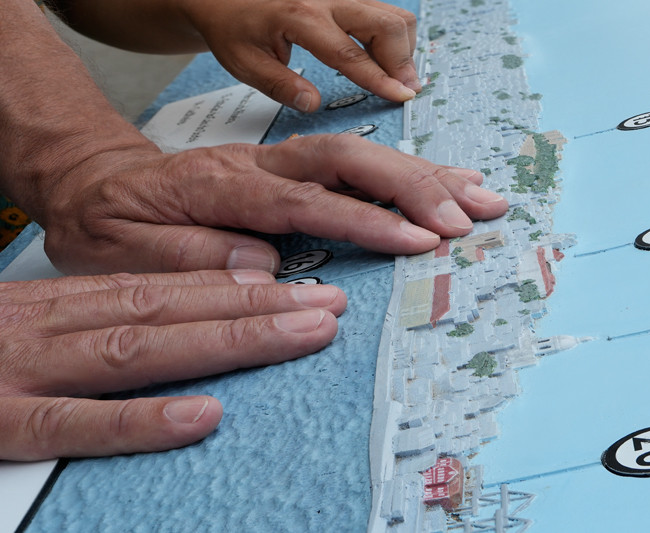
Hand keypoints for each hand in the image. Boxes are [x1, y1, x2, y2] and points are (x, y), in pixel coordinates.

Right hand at [0, 269, 346, 459]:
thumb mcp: (28, 325)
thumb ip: (96, 325)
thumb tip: (182, 333)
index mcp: (61, 304)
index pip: (163, 289)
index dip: (237, 287)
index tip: (298, 288)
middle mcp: (51, 327)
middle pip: (170, 311)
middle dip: (256, 308)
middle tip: (327, 307)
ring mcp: (23, 372)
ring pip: (139, 351)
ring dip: (226, 340)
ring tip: (297, 334)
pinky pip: (73, 423)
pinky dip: (139, 420)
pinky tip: (201, 417)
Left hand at [41, 134, 507, 274]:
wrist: (92, 183)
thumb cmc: (107, 222)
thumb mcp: (122, 249)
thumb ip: (190, 255)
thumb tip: (262, 267)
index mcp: (219, 185)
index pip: (305, 199)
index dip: (365, 219)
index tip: (418, 241)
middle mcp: (258, 164)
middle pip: (346, 160)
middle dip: (413, 185)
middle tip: (469, 215)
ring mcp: (276, 161)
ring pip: (360, 156)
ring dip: (424, 175)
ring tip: (482, 196)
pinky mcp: (289, 168)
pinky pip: (355, 164)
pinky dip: (405, 174)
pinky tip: (444, 185)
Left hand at [186, 0, 420, 110]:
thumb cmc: (233, 27)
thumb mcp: (245, 63)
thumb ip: (280, 85)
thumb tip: (312, 104)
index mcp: (300, 15)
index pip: (351, 54)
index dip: (380, 79)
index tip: (401, 97)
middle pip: (387, 25)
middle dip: (402, 61)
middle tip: (405, 91)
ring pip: (393, 15)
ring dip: (402, 48)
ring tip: (395, 77)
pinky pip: (385, 12)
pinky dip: (393, 37)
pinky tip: (384, 59)